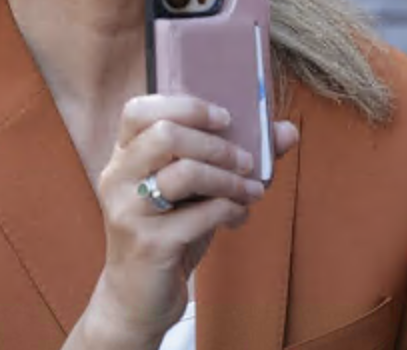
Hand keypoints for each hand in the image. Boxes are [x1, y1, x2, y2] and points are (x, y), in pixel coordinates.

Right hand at [78, 95, 298, 346]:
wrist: (136, 299)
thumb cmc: (168, 234)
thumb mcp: (194, 192)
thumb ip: (234, 157)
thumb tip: (289, 131)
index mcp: (123, 157)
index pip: (139, 110)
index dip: (186, 106)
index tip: (226, 118)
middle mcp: (118, 178)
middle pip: (165, 135)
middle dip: (217, 145)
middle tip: (246, 162)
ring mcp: (130, 211)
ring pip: (185, 173)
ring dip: (230, 179)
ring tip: (252, 191)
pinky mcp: (149, 243)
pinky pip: (201, 215)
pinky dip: (231, 210)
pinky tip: (239, 216)